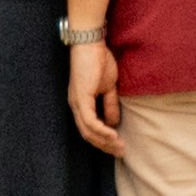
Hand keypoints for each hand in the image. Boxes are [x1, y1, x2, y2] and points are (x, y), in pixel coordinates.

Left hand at [67, 33, 124, 153]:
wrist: (91, 43)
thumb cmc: (99, 60)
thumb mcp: (108, 86)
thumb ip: (110, 104)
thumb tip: (114, 122)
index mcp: (81, 103)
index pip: (89, 129)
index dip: (103, 140)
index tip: (117, 147)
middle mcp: (75, 106)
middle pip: (88, 134)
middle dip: (105, 145)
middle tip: (120, 152)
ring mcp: (77, 103)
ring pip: (88, 131)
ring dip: (105, 141)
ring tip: (119, 147)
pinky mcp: (81, 98)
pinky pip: (90, 121)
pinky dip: (101, 130)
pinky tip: (113, 135)